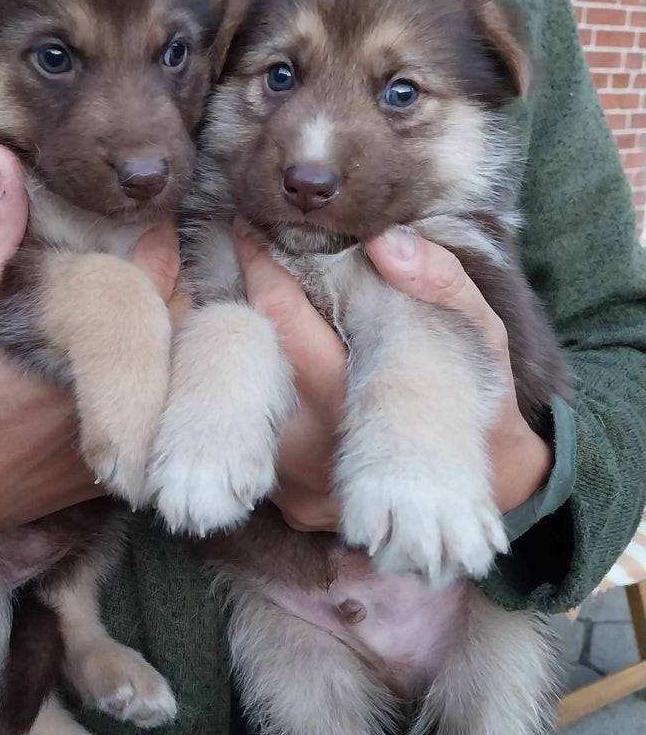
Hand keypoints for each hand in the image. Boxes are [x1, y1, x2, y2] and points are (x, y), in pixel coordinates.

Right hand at [0, 145, 179, 541]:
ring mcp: (118, 445)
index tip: (159, 219)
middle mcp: (114, 401)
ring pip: (176, 382)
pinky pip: (158, 428)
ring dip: (174, 345)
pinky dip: (160, 397)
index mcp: (83, 351)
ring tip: (168, 310)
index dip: (162, 243)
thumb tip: (3, 160)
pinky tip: (152, 374)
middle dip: (176, 294)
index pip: (152, 281)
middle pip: (178, 331)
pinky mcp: (111, 478)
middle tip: (169, 263)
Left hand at [234, 224, 552, 533]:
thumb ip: (439, 283)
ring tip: (271, 319)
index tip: (249, 228)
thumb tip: (384, 241)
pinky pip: (256, 440)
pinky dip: (260, 400)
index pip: (285, 318)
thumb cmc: (478, 394)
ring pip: (243, 403)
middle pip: (249, 362)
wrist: (490, 483)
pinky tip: (284, 377)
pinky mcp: (291, 505)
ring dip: (252, 356)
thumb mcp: (480, 331)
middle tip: (247, 258)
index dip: (261, 268)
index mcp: (352, 398)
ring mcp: (296, 482)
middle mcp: (313, 445)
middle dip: (245, 305)